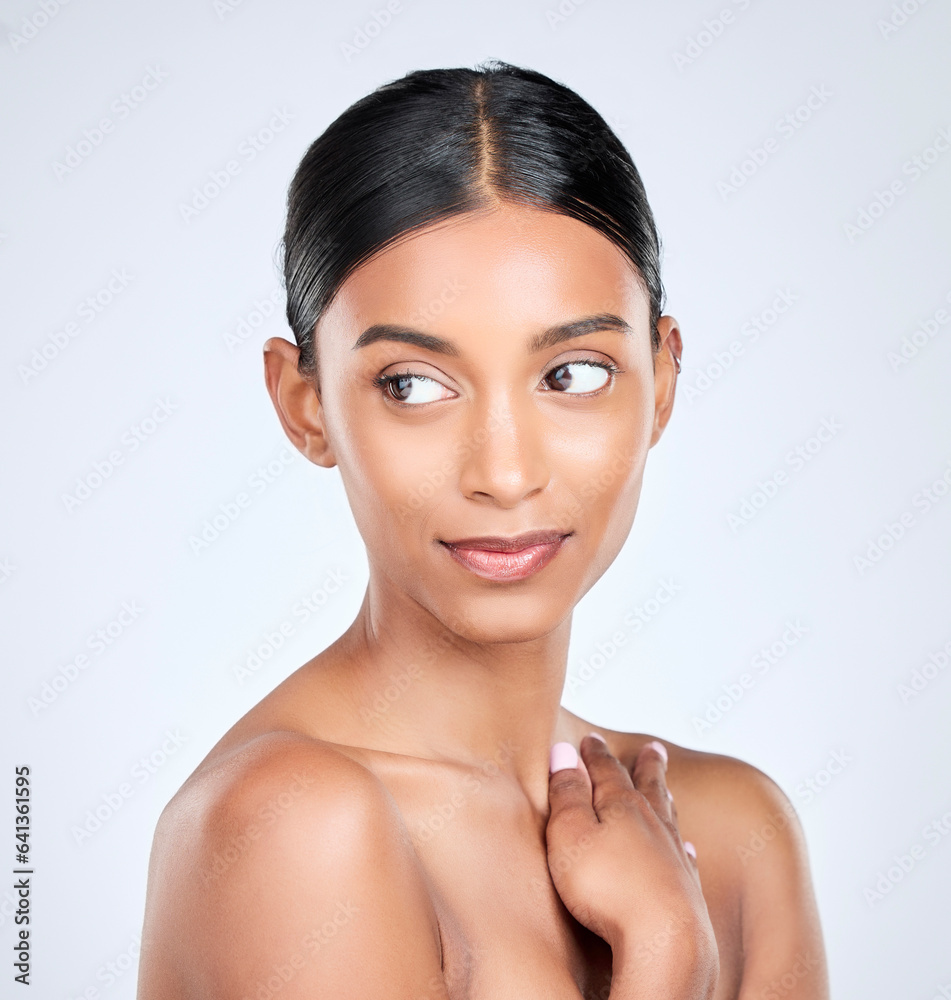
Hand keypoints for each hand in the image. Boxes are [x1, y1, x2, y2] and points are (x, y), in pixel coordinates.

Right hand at [546, 736, 716, 983]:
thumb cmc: (608, 889)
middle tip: (653, 749)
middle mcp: (653, 825)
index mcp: (623, 806)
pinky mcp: (686, 893)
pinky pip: (685, 860)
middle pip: (649, 787)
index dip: (596, 755)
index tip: (591, 740)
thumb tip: (564, 751)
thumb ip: (567, 793)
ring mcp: (673, 858)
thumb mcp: (570, 834)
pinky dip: (683, 849)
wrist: (666, 943)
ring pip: (669, 819)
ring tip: (666, 788)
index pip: (607, 771)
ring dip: (665, 800)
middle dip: (646, 766)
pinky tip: (686, 848)